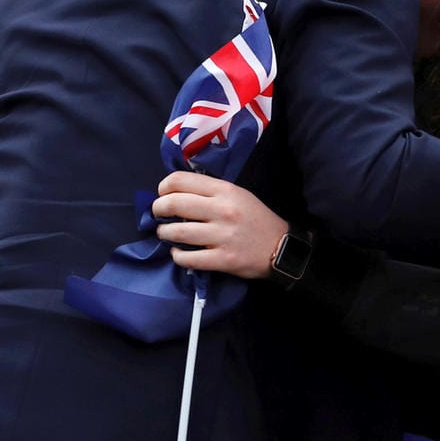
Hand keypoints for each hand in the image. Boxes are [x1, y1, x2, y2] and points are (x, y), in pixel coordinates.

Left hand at [153, 170, 289, 278]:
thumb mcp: (237, 194)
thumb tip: (175, 193)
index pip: (180, 180)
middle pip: (174, 204)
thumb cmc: (255, 218)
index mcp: (225, 190)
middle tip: (158, 215)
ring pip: (177, 232)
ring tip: (166, 234)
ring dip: (164, 233)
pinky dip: (177, 256)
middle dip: (158, 209)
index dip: (164, 187)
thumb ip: (209, 191)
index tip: (163, 195)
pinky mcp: (223, 260)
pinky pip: (188, 258)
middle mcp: (222, 210)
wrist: (281, 247)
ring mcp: (222, 236)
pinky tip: (179, 253)